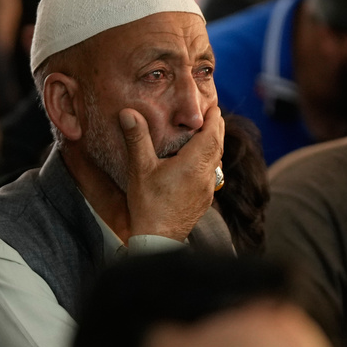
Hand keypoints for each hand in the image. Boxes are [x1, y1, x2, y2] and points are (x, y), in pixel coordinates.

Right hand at [121, 106, 223, 241]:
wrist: (158, 240)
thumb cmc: (149, 205)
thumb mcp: (140, 169)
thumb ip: (137, 139)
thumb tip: (129, 112)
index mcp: (194, 163)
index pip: (212, 133)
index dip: (213, 118)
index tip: (211, 106)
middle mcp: (206, 174)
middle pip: (218, 144)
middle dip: (216, 128)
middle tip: (210, 114)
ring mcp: (207, 189)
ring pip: (217, 160)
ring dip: (213, 144)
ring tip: (205, 134)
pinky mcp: (204, 200)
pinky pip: (212, 173)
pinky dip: (209, 160)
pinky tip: (197, 162)